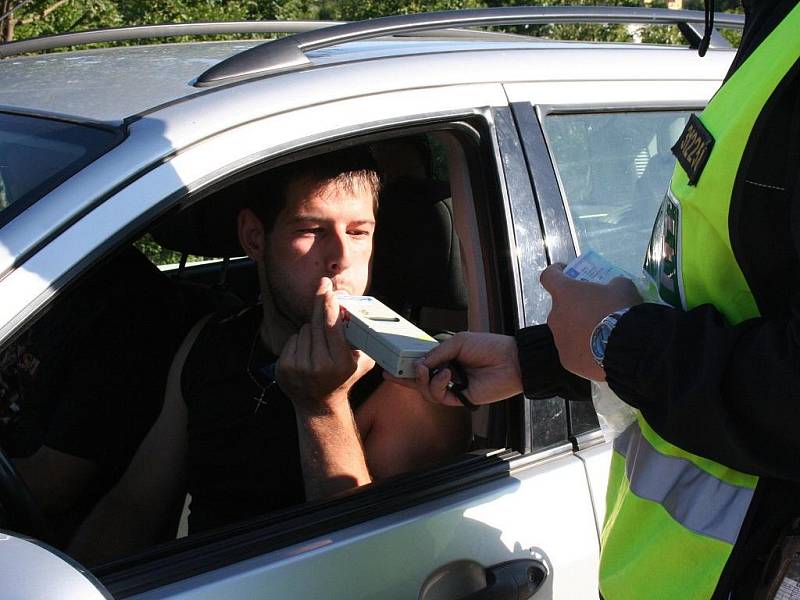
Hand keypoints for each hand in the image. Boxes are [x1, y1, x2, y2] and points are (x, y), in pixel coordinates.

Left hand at [277, 278, 374, 414]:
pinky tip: (306, 353)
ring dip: (311, 331)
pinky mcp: (284, 368)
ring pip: (304, 330)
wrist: (318, 406)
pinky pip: (292, 340)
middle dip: (320, 305)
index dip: (329, 305)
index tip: (328, 289)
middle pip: (316, 323)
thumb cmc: (342, 379)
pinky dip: (299, 342)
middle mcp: (319, 365)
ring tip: (318, 346)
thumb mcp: (361, 364)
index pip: (333, 326)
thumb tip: (363, 315)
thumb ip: (364, 343)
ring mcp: (299, 367)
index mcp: (341, 363)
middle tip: (323, 286)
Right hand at [385, 332, 522, 406]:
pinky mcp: (460, 398)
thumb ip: (437, 352)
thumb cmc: (490, 347)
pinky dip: (438, 385)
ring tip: (427, 370)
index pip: (423, 362)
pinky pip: (439, 396)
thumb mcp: (458, 342)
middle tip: (393, 374)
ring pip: (426, 390)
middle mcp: (448, 373)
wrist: (512, 362)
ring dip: (423, 380)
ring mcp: (453, 386)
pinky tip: (445, 374)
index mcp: (447, 357)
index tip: (392, 363)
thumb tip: (419, 364)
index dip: (408, 363)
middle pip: (421, 379)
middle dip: (405, 377)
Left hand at [540, 264, 641, 380]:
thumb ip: (611, 284)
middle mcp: (555, 316)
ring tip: (601, 336)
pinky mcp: (567, 360)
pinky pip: (573, 351)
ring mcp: (559, 340)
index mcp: (564, 293)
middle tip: (594, 311)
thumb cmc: (620, 310)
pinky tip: (600, 352)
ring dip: (579, 330)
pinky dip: (583, 350)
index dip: (555, 272)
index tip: (564, 272)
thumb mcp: (622, 287)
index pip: (548, 276)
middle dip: (574, 308)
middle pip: (560, 308)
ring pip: (566, 331)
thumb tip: (612, 289)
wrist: (625, 347)